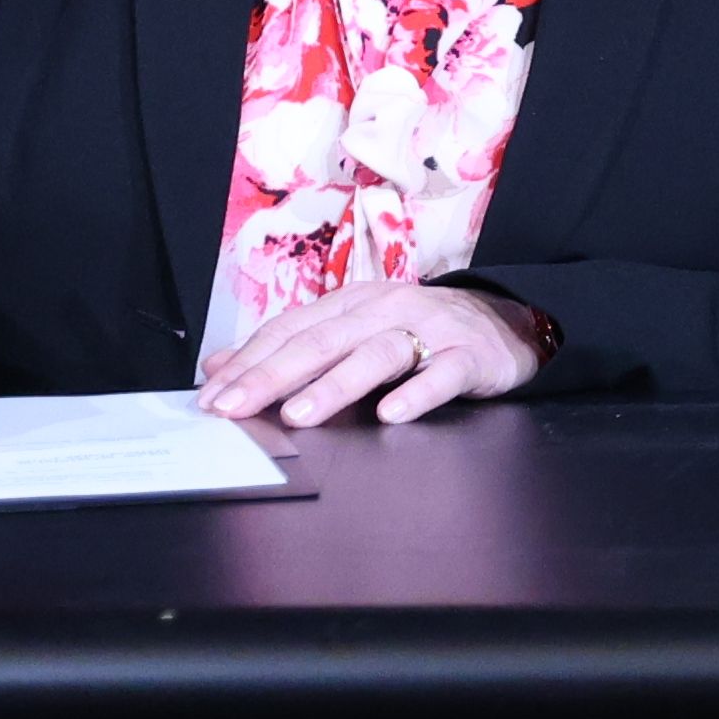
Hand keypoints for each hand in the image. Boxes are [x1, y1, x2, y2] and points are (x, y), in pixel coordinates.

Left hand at [198, 276, 552, 428]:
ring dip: (335, 384)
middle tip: (236, 407)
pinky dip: (416, 393)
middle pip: (321, 342)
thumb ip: (291, 348)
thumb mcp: (352, 332)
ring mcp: (428, 331)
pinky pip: (441, 375)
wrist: (506, 322)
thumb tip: (221, 366)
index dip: (249, 362)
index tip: (212, 396)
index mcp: (351, 304)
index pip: (290, 330)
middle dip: (273, 375)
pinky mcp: (467, 356)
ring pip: (376, 354)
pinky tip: (392, 414)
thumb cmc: (419, 332)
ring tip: (300, 414)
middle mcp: (384, 310)